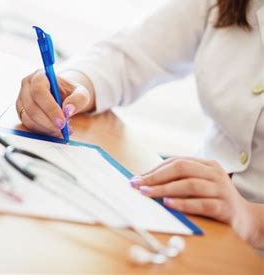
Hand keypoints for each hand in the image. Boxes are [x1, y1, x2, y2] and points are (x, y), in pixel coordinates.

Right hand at [16, 70, 92, 136]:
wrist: (63, 97)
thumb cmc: (70, 93)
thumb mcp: (81, 93)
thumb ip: (78, 100)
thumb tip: (68, 110)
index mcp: (40, 76)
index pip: (39, 90)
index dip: (50, 108)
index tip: (62, 121)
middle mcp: (27, 86)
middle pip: (31, 107)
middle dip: (48, 122)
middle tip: (62, 129)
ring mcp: (21, 99)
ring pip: (28, 118)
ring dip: (45, 128)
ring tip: (61, 130)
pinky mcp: (20, 112)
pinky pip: (27, 125)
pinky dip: (42, 131)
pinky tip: (54, 130)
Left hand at [130, 157, 259, 245]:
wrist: (246, 219)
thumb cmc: (214, 200)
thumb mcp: (198, 186)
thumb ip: (177, 181)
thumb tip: (144, 182)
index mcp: (207, 164)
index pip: (176, 162)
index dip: (154, 170)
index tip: (136, 179)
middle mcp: (215, 173)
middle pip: (181, 169)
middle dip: (156, 177)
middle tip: (137, 185)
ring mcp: (221, 189)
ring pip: (189, 184)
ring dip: (165, 189)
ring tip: (147, 194)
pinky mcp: (225, 207)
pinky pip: (201, 203)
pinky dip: (183, 203)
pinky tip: (168, 205)